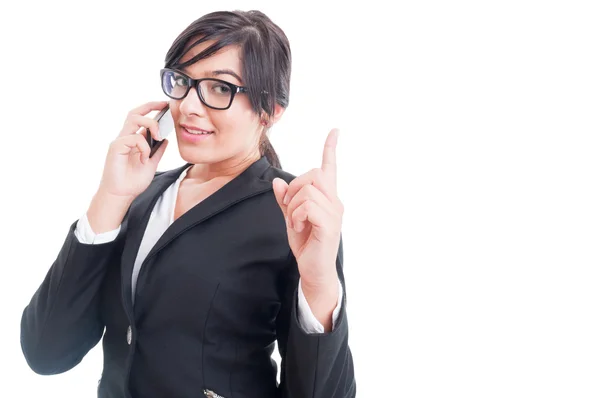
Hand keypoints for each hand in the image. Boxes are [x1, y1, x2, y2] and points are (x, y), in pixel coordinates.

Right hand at [97, 101, 169, 199]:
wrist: (121, 195)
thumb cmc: (132, 182)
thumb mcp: (151, 164)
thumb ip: (157, 152)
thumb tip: (166, 140)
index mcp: (132, 140)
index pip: (140, 119)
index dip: (151, 109)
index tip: (166, 106)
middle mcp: (124, 138)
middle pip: (134, 113)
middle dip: (150, 106)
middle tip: (165, 105)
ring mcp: (119, 141)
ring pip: (134, 120)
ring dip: (150, 125)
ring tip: (158, 136)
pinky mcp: (116, 147)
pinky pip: (133, 138)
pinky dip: (143, 146)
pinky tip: (144, 158)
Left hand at [273, 128, 342, 292]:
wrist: (314, 271)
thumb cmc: (306, 244)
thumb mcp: (291, 218)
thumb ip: (285, 200)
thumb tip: (278, 182)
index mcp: (327, 198)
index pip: (329, 168)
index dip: (330, 148)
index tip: (335, 130)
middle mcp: (334, 201)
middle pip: (311, 174)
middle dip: (294, 189)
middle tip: (291, 210)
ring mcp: (334, 212)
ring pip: (307, 190)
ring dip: (293, 207)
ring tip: (297, 223)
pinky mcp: (329, 224)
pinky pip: (307, 206)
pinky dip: (297, 216)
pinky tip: (300, 227)